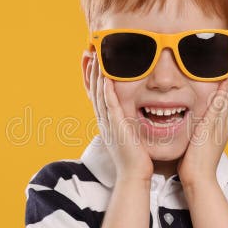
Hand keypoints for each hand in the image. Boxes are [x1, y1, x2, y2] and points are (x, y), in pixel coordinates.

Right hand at [89, 53, 153, 180]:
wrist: (134, 174)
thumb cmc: (136, 158)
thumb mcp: (129, 135)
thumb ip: (129, 123)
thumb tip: (135, 114)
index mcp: (107, 121)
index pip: (98, 94)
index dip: (94, 77)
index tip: (95, 61)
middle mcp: (104, 120)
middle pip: (94, 90)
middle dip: (92, 71)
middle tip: (90, 52)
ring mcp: (108, 123)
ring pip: (100, 94)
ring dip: (97, 75)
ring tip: (96, 57)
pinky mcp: (116, 126)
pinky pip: (110, 104)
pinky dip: (107, 90)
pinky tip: (107, 77)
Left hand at [178, 58, 227, 186]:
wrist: (198, 178)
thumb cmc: (194, 164)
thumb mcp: (198, 143)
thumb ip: (198, 131)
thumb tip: (195, 126)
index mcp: (220, 127)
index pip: (227, 101)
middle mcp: (223, 123)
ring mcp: (220, 124)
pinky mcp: (213, 126)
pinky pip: (221, 104)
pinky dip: (225, 91)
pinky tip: (227, 79)